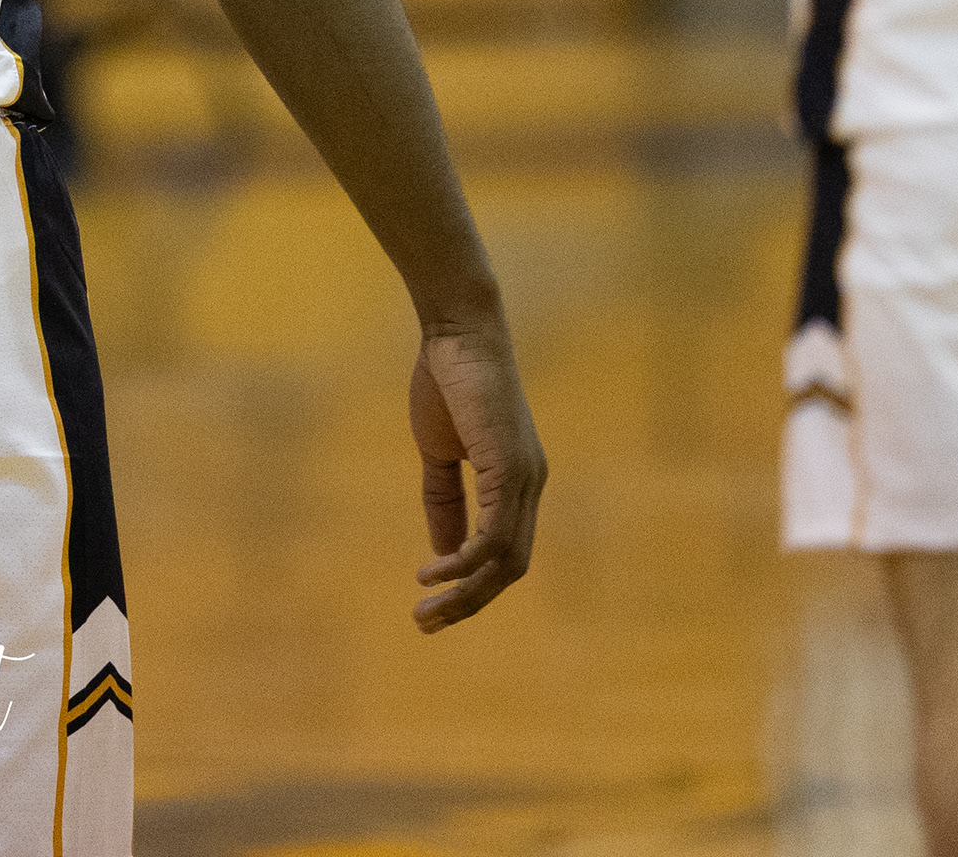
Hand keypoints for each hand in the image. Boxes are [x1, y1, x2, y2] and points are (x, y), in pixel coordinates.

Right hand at [409, 318, 546, 632]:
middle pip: (512, 569)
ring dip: (466, 593)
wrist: (456, 332)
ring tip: (426, 609)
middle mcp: (531, 486)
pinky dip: (465, 561)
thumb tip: (443, 555)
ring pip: (506, 561)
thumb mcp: (439, 452)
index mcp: (518, 482)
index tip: (433, 605)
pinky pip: (494, 535)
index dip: (474, 586)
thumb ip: (445, 501)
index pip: (507, 553)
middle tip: (427, 624)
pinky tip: (433, 570)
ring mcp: (524, 478)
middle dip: (470, 603)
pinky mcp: (509, 468)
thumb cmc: (447, 382)